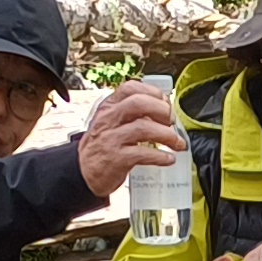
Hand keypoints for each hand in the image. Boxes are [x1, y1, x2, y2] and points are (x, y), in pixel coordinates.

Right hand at [71, 80, 186, 198]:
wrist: (83, 172)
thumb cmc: (103, 146)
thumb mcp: (111, 122)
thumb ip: (131, 114)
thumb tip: (164, 110)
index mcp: (109, 107)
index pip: (130, 88)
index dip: (153, 93)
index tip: (166, 103)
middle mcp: (108, 119)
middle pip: (139, 103)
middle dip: (162, 111)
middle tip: (172, 122)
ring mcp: (111, 139)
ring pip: (144, 128)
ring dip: (167, 135)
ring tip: (177, 143)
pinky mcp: (116, 159)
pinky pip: (143, 154)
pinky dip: (161, 156)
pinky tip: (169, 159)